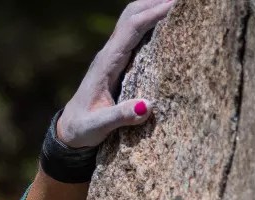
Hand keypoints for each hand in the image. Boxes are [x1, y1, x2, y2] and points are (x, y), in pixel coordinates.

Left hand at [56, 0, 175, 147]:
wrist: (69, 131)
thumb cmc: (83, 128)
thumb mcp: (98, 127)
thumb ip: (120, 116)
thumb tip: (147, 106)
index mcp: (106, 63)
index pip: (131, 29)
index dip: (154, 14)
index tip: (177, 6)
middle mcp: (109, 53)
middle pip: (132, 14)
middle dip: (157, 2)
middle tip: (185, 1)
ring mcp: (113, 54)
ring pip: (133, 18)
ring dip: (154, 6)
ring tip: (181, 5)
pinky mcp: (118, 60)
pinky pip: (136, 31)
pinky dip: (152, 19)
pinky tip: (169, 21)